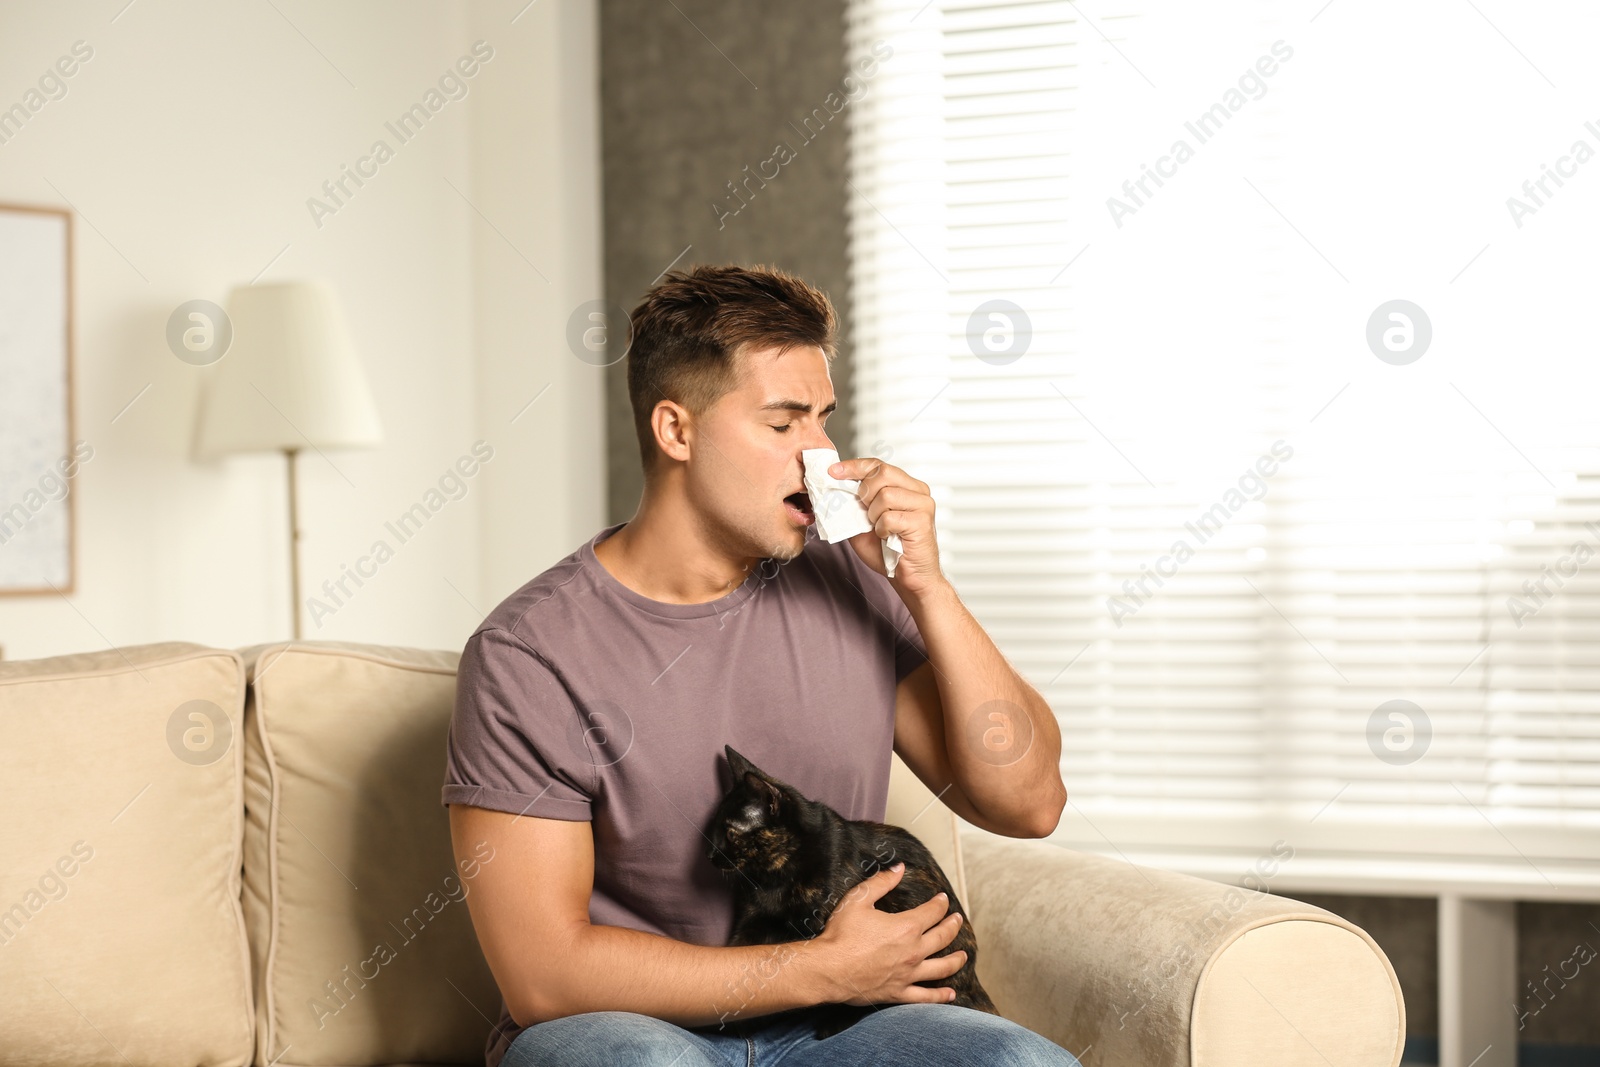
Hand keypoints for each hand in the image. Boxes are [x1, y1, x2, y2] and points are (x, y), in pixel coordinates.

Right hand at [810, 862, 965, 1005]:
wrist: (828, 969)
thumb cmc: (841, 934)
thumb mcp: (858, 899)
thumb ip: (881, 882)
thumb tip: (899, 868)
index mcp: (906, 927)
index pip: (932, 912)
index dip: (940, 904)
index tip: (942, 899)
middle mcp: (913, 951)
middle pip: (942, 938)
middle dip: (952, 926)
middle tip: (957, 920)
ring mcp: (908, 974)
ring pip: (941, 968)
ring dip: (956, 960)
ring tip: (964, 956)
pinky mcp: (899, 992)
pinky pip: (926, 996)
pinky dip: (940, 996)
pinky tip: (950, 994)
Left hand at [826, 457, 943, 595]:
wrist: (909, 578)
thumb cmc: (889, 551)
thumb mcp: (864, 522)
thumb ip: (854, 504)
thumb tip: (833, 489)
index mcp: (906, 486)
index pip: (878, 465)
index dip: (854, 467)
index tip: (834, 471)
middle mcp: (918, 491)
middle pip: (882, 474)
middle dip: (865, 493)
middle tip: (867, 514)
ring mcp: (923, 505)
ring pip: (885, 495)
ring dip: (874, 516)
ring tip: (881, 530)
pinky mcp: (922, 521)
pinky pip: (890, 517)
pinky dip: (882, 530)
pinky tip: (888, 538)